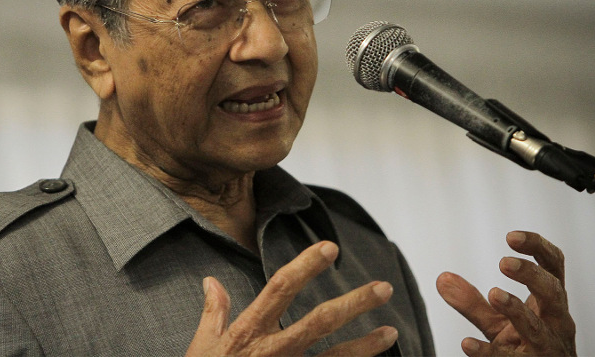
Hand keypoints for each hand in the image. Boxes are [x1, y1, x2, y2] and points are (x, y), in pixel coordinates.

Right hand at [186, 241, 397, 355]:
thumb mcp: (202, 345)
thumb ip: (213, 312)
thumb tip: (211, 281)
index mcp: (250, 331)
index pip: (281, 288)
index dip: (307, 265)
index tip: (330, 247)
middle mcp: (274, 351)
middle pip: (320, 321)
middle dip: (354, 303)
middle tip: (384, 289)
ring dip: (366, 346)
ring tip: (392, 332)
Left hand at [436, 231, 576, 355]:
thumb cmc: (525, 346)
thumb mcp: (497, 322)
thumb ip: (472, 301)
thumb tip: (441, 278)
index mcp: (549, 302)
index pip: (554, 267)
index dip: (538, 247)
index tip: (510, 236)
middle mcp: (555, 323)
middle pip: (553, 293)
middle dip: (532, 275)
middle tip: (504, 262)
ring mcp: (547, 348)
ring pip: (537, 328)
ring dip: (516, 309)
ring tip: (494, 293)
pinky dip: (488, 352)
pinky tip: (467, 343)